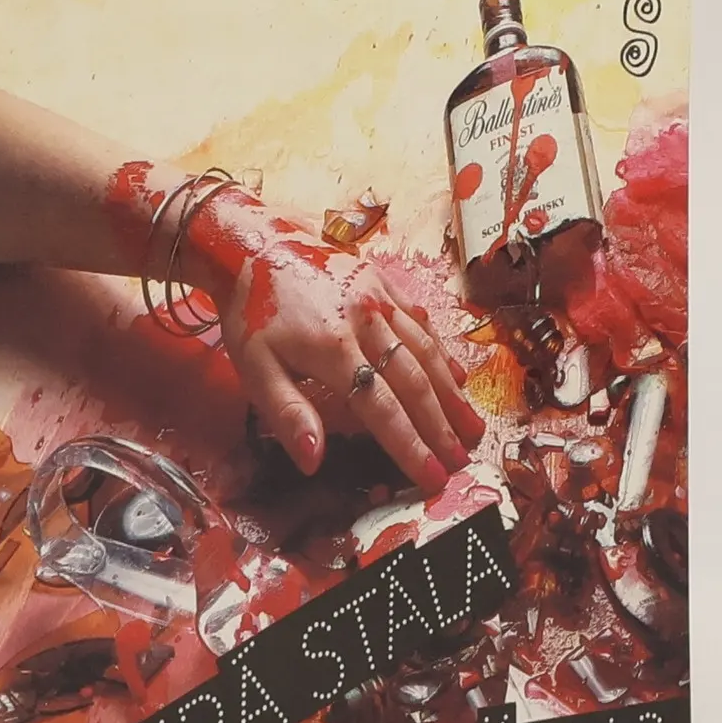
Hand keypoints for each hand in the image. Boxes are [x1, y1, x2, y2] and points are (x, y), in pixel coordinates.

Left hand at [182, 189, 486, 492]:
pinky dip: (441, 350)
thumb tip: (313, 462)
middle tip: (464, 460)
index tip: (434, 478)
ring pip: (426, 351)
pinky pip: (420, 320)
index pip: (382, 409)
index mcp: (334, 349)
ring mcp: (379, 298)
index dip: (411, 447)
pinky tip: (455, 376)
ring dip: (451, 393)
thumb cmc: (251, 313)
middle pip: (414, 383)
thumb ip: (288, 414)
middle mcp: (366, 321)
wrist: (250, 244)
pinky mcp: (382, 280)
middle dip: (441, 427)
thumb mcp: (255, 368)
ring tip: (471, 426)